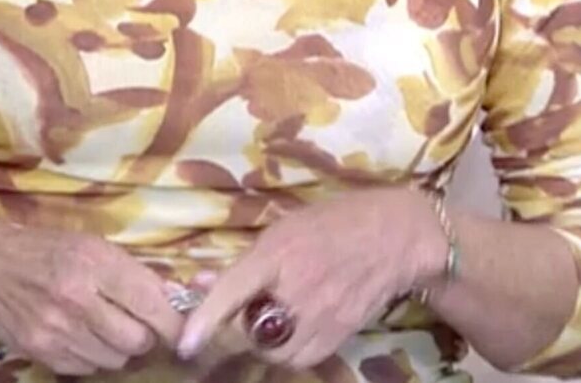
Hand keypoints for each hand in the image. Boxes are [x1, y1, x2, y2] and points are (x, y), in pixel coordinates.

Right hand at [0, 218, 183, 375]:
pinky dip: (92, 357)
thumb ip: (132, 273)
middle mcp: (75, 298)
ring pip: (114, 359)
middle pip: (136, 340)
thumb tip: (174, 300)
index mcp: (93, 262)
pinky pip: (86, 368)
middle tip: (136, 324)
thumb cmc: (46, 249)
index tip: (182, 329)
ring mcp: (55, 330)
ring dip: (118, 348)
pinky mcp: (40, 352)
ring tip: (105, 328)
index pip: (150, 303)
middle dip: (144, 336)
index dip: (173, 322)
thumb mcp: (91, 245)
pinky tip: (81, 336)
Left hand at [177, 187, 447, 370]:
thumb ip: (244, 261)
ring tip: (276, 319)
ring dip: (267, 343)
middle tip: (252, 308)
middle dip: (243, 327)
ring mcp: (322, 315)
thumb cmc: (334, 222)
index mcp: (277, 253)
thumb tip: (198, 280)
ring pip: (276, 353)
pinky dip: (291, 351)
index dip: (206, 319)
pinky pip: (303, 359)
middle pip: (251, 331)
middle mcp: (297, 288)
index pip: (233, 290)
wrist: (395, 236)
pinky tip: (297, 328)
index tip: (185, 344)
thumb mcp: (284, 229)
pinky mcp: (340, 334)